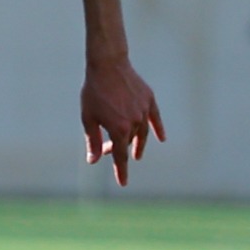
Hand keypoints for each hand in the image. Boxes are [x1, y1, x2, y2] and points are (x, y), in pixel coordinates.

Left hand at [81, 52, 165, 184]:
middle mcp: (135, 123)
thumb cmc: (93, 92)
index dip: (121, 171)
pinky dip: (157, 129)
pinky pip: (155, 119)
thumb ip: (93, 140)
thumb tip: (94, 160)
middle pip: (128, 143)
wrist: (108, 65)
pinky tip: (161, 138)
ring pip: (142, 133)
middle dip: (118, 149)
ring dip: (138, 144)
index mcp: (119, 129)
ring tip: (136, 153)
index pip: (120, 156)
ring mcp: (144, 112)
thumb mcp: (88, 118)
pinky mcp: (150, 100)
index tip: (123, 184)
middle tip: (108, 151)